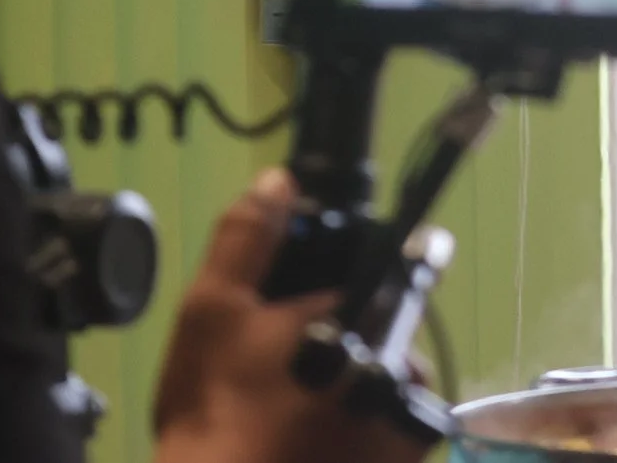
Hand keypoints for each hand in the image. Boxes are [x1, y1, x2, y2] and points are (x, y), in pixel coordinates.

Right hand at [152, 169, 428, 462]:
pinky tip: (323, 437)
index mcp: (365, 318)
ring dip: (367, 383)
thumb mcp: (212, 310)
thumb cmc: (214, 406)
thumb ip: (249, 239)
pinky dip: (369, 430)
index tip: (340, 292)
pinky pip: (395, 435)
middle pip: (396, 331)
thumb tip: (280, 179)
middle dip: (361, 333)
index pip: (400, 273)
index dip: (371, 274)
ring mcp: (403, 427)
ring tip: (307, 404)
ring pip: (397, 382)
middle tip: (303, 359)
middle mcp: (401, 369)